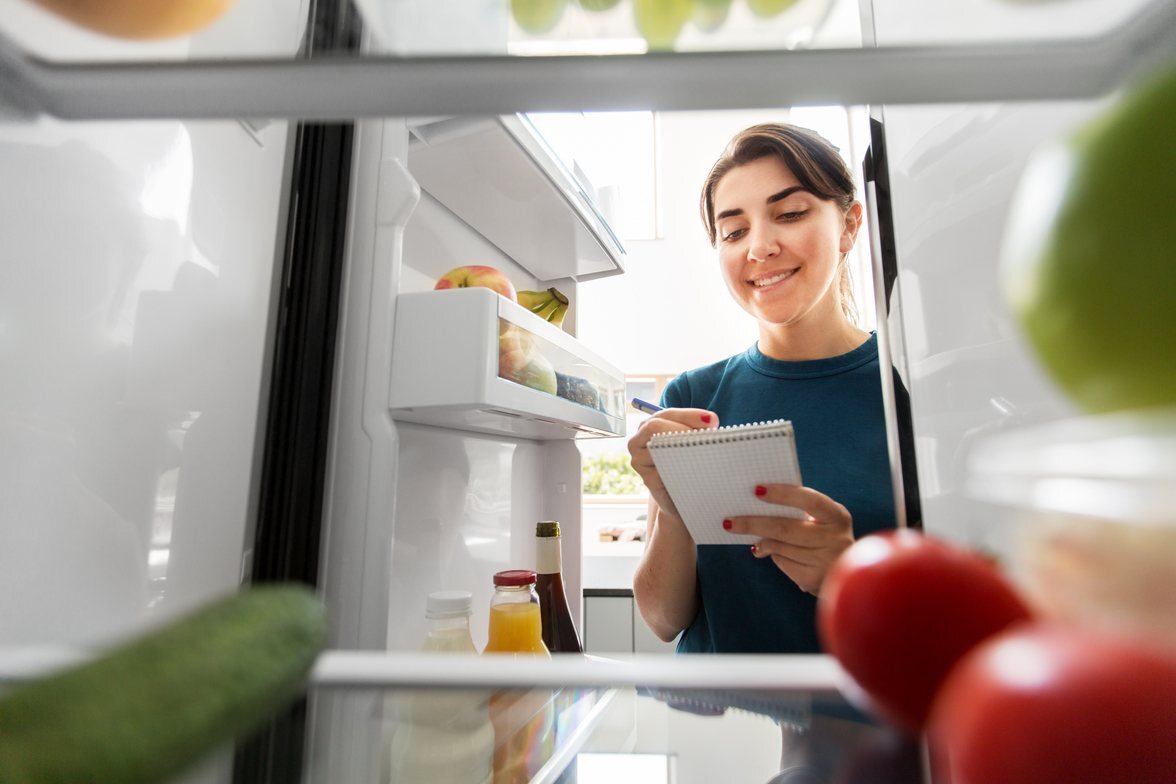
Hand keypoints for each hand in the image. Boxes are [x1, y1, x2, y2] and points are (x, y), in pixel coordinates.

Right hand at [627, 407, 717, 521]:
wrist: (678, 495)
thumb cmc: (684, 462)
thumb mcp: (689, 441)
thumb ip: (696, 428)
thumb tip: (710, 421)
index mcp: (649, 425)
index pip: (667, 414)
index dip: (690, 415)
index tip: (711, 420)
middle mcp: (639, 440)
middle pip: (655, 426)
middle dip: (683, 430)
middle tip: (708, 436)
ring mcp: (639, 460)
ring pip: (657, 448)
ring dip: (682, 449)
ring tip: (703, 453)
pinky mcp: (646, 479)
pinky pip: (662, 471)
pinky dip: (680, 470)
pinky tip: (695, 471)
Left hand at [725, 484, 854, 594]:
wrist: (846, 573)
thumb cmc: (824, 535)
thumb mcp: (822, 520)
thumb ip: (800, 511)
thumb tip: (758, 501)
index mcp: (837, 517)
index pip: (810, 501)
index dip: (784, 494)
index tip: (757, 489)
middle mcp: (835, 539)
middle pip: (786, 529)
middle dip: (754, 524)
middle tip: (729, 522)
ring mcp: (824, 562)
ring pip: (780, 548)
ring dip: (761, 541)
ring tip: (743, 533)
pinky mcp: (812, 580)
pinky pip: (782, 563)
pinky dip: (773, 555)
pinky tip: (768, 552)